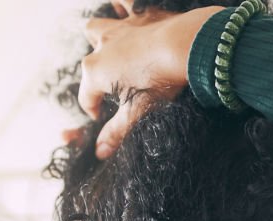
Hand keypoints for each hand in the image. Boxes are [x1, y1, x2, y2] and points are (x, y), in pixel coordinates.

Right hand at [76, 2, 224, 158]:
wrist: (185, 47)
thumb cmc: (160, 82)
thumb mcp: (138, 112)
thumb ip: (116, 132)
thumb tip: (100, 153)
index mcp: (96, 72)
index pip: (87, 97)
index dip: (93, 111)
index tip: (101, 118)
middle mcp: (101, 46)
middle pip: (90, 62)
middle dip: (96, 75)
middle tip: (113, 87)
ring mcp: (119, 28)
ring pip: (96, 28)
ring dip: (99, 39)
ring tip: (109, 50)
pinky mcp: (139, 14)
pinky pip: (123, 2)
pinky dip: (122, 5)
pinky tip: (124, 9)